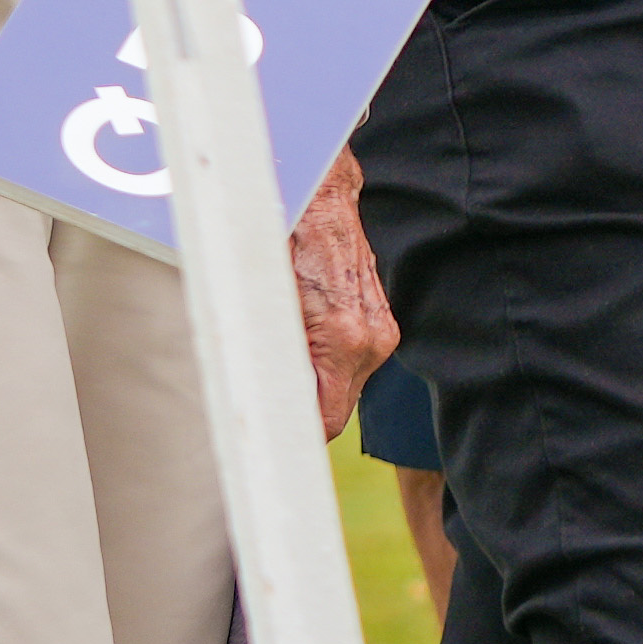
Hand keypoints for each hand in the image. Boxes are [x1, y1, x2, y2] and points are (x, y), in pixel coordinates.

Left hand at [287, 154, 393, 435]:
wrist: (320, 202)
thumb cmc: (285, 246)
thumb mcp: (265, 308)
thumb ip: (270, 363)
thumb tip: (261, 406)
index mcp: (345, 341)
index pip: (328, 422)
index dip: (299, 436)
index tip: (276, 442)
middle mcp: (372, 340)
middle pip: (337, 408)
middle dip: (305, 407)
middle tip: (269, 397)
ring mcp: (381, 330)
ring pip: (345, 386)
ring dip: (317, 383)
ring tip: (288, 357)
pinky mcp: (381, 321)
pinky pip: (352, 364)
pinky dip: (329, 363)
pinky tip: (308, 339)